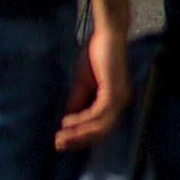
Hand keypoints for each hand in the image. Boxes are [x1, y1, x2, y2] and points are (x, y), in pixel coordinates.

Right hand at [53, 21, 129, 153]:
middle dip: (79, 140)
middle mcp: (120, 103)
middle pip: (101, 132)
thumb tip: (67, 122)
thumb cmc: (97, 55)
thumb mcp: (82, 83)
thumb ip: (78, 101)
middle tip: (58, 146)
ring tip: (61, 138)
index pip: (100, 129)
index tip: (61, 143)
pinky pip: (99, 113)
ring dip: (80, 133)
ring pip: (101, 126)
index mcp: (115, 102)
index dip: (81, 138)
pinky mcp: (115, 91)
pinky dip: (83, 119)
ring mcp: (120, 98)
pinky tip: (68, 121)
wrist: (107, 33)